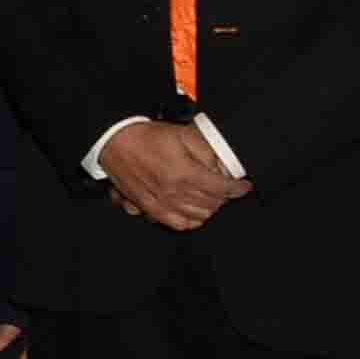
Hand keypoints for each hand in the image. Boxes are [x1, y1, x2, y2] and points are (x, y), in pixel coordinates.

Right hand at [100, 118, 242, 231]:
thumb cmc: (146, 137)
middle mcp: (174, 193)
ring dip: (210, 208)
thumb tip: (222, 167)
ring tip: (211, 197)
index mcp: (184, 174)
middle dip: (224, 197)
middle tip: (226, 187)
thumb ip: (206, 151)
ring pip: (198, 216)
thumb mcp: (182, 134)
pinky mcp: (149, 208)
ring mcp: (161, 203)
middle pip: (212, 205)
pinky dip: (191, 221)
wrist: (115, 142)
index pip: (222, 189)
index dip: (238, 189)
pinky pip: (178, 224)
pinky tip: (194, 211)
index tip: (244, 186)